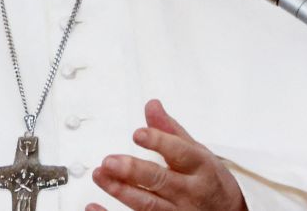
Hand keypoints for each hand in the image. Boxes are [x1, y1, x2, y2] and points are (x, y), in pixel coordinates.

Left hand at [87, 99, 245, 210]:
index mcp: (199, 167)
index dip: (159, 142)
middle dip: (134, 171)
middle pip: (160, 181)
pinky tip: (96, 207)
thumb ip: (170, 131)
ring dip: (122, 191)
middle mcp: (189, 191)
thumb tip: (152, 106)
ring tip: (101, 175)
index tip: (138, 133)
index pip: (180, 153)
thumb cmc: (210, 182)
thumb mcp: (198, 152)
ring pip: (149, 205)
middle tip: (110, 161)